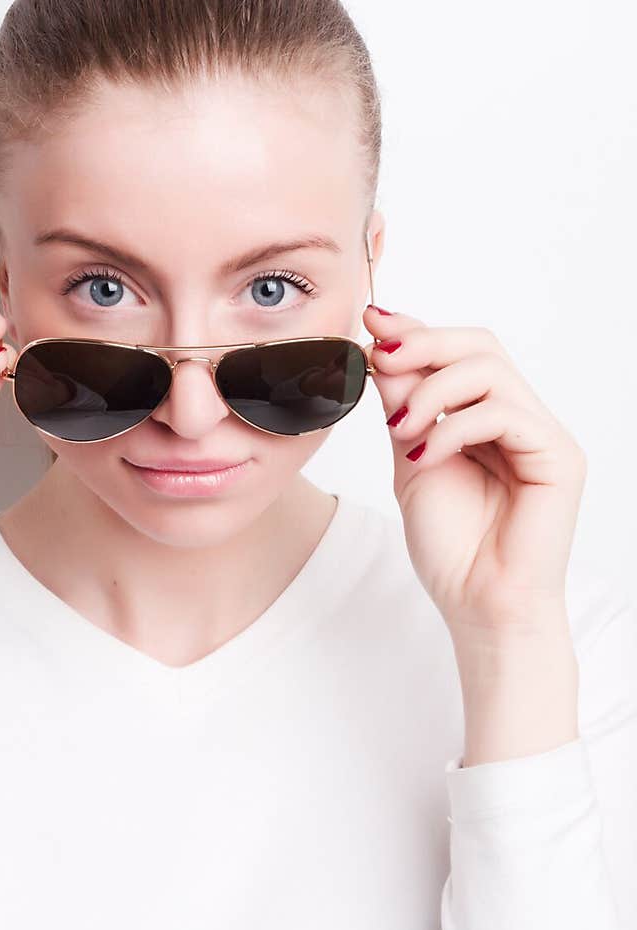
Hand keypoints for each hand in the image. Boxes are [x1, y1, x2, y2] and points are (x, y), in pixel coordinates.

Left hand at [363, 304, 587, 639]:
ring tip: (400, 429)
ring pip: (490, 370)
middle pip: (480, 346)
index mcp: (488, 418)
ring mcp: (543, 435)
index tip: (370, 322)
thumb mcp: (410, 462)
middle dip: (422, 345)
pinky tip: (425, 456)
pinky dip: (454, 428)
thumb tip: (378, 348)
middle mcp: (521, 419)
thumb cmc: (452, 548)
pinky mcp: (559, 456)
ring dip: (431, 391)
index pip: (459, 353)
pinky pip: (504, 413)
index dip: (415, 332)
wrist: (479, 607)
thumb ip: (402, 408)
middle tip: (379, 359)